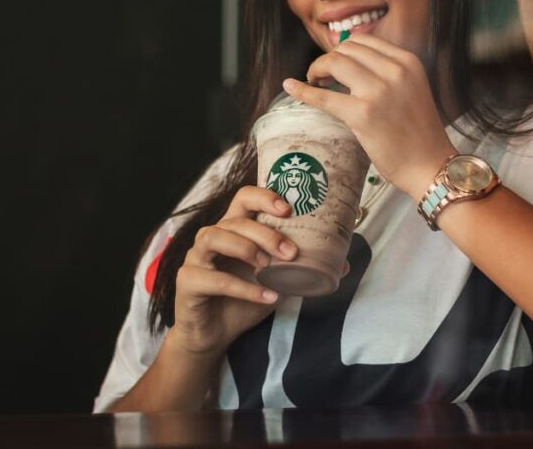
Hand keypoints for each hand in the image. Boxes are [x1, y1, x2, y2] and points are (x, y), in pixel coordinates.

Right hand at [169, 186, 296, 355]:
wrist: (214, 335)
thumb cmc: (244, 300)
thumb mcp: (278, 282)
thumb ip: (302, 268)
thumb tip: (344, 263)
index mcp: (234, 229)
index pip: (244, 198)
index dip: (264, 197)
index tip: (289, 209)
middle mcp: (213, 237)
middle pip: (235, 219)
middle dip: (266, 233)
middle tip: (291, 252)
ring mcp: (196, 257)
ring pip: (215, 237)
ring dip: (247, 249)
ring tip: (269, 268)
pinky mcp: (188, 282)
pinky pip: (213, 278)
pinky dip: (243, 287)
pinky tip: (266, 296)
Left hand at [283, 34, 457, 199]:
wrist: (431, 165)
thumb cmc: (420, 134)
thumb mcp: (412, 88)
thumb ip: (388, 73)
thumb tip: (350, 63)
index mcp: (408, 61)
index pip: (364, 41)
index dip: (343, 51)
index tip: (335, 65)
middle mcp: (395, 70)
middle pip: (346, 49)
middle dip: (329, 60)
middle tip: (321, 77)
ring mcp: (378, 91)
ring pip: (333, 63)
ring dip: (317, 70)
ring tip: (314, 84)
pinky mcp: (363, 114)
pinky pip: (323, 96)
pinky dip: (303, 91)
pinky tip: (291, 88)